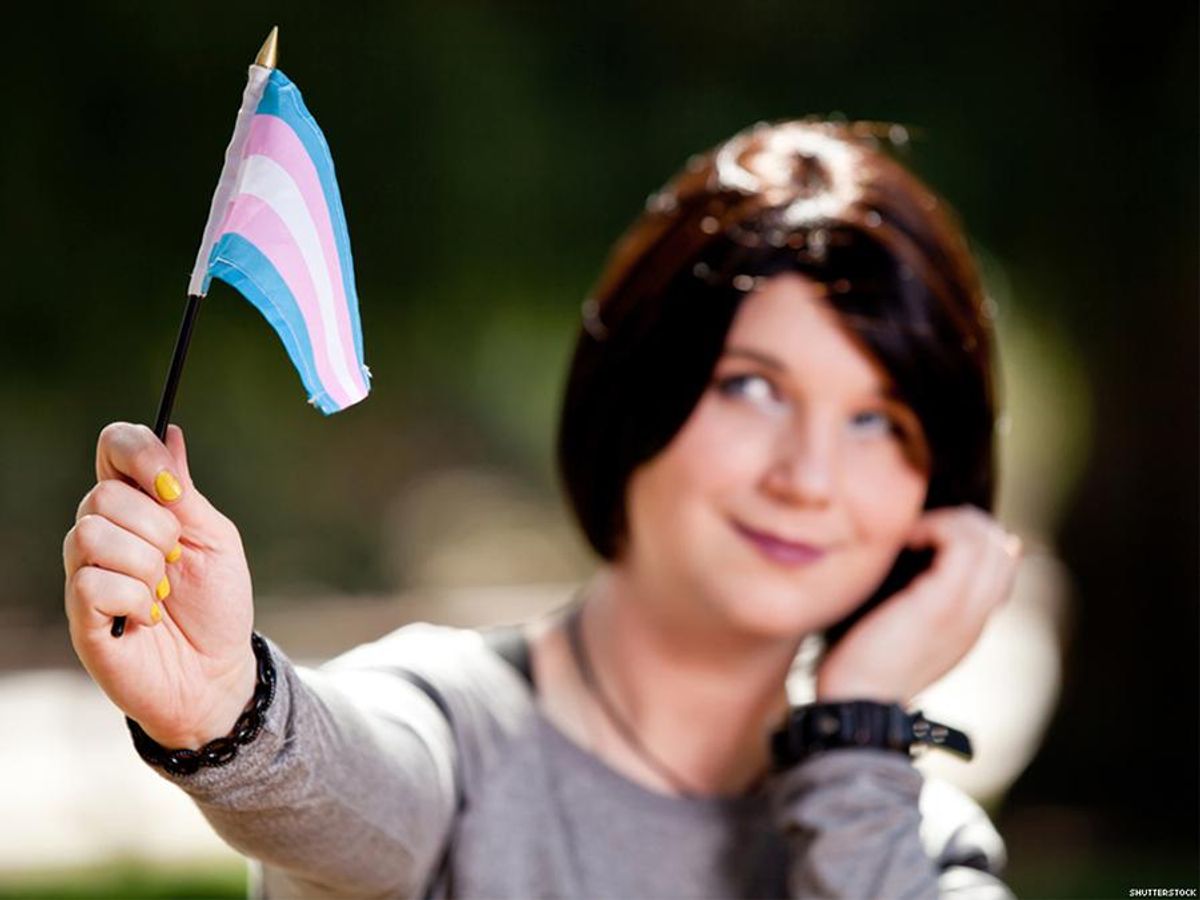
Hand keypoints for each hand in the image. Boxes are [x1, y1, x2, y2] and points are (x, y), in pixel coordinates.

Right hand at [63, 422, 256, 748]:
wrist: (218, 673)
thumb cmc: (218, 606)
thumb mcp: (215, 540)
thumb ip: (186, 492)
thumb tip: (170, 432)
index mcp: (139, 506)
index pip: (113, 447)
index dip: (137, 452)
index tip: (171, 487)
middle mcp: (104, 532)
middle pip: (103, 494)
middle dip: (157, 528)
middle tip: (177, 560)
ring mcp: (87, 572)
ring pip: (93, 535)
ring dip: (146, 565)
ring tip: (163, 592)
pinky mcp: (81, 614)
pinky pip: (92, 582)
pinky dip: (135, 599)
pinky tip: (148, 617)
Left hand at [815, 504, 1022, 704]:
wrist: (856, 708)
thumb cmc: (858, 668)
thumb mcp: (893, 628)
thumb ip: (909, 600)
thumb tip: (902, 562)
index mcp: (970, 625)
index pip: (1001, 565)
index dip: (972, 538)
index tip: (925, 535)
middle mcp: (977, 617)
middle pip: (1002, 546)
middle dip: (964, 521)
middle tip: (919, 526)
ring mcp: (965, 611)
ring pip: (990, 539)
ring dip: (950, 520)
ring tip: (913, 530)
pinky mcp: (942, 605)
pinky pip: (963, 545)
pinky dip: (936, 527)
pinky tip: (906, 537)